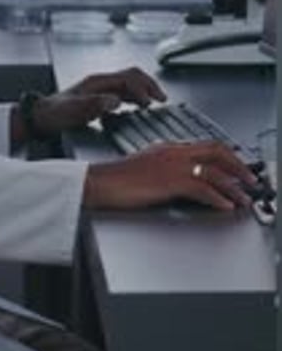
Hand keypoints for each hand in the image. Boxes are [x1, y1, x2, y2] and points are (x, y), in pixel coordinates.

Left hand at [33, 67, 165, 135]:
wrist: (41, 117)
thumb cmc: (54, 113)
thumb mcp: (73, 110)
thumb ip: (94, 105)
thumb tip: (114, 101)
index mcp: (97, 82)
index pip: (128, 78)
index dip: (142, 89)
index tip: (151, 103)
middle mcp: (100, 82)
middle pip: (132, 76)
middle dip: (149, 85)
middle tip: (162, 98)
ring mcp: (100, 88)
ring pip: (129, 82)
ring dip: (144, 89)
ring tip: (156, 101)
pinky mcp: (99, 97)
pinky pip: (123, 91)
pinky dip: (136, 96)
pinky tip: (138, 106)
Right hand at [83, 141, 257, 211]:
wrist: (99, 182)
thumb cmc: (116, 179)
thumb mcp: (145, 167)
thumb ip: (166, 169)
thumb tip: (185, 181)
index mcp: (168, 146)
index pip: (205, 145)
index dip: (226, 156)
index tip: (237, 167)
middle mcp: (173, 151)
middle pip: (216, 151)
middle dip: (238, 165)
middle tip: (250, 179)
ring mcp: (172, 165)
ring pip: (213, 171)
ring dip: (233, 186)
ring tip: (244, 198)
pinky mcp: (168, 181)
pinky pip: (202, 188)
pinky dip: (218, 197)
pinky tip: (225, 206)